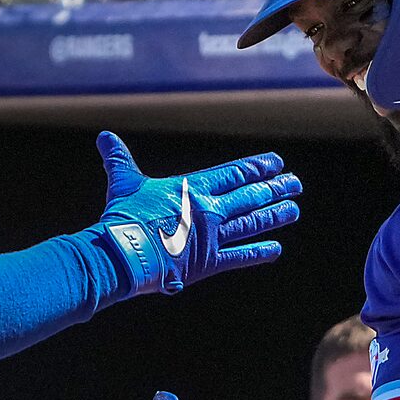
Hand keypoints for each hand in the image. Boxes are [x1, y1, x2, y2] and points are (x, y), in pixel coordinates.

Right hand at [94, 132, 300, 296]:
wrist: (126, 252)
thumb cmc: (124, 216)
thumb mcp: (124, 182)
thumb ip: (119, 159)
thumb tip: (103, 137)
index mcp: (192, 189)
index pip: (233, 174)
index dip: (256, 167)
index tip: (276, 163)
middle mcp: (209, 210)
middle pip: (249, 196)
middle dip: (274, 188)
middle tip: (295, 183)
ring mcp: (212, 236)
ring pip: (251, 223)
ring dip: (274, 215)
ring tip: (293, 208)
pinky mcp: (208, 262)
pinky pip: (240, 256)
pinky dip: (258, 253)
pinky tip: (276, 249)